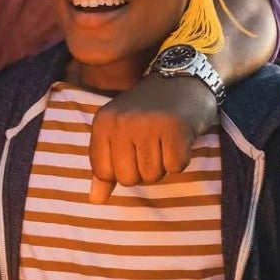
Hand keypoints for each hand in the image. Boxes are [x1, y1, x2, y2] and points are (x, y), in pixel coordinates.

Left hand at [87, 74, 217, 202]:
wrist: (184, 78)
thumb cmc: (150, 111)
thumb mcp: (120, 132)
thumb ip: (105, 167)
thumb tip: (95, 200)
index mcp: (103, 123)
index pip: (104, 173)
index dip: (122, 170)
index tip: (133, 149)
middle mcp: (122, 122)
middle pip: (128, 179)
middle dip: (144, 170)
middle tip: (153, 144)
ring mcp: (148, 125)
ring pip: (152, 176)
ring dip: (163, 165)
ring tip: (165, 140)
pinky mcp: (174, 129)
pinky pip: (175, 168)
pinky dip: (181, 158)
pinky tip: (180, 138)